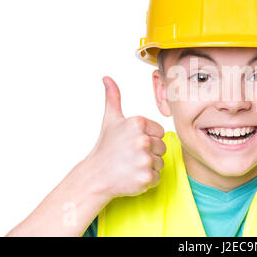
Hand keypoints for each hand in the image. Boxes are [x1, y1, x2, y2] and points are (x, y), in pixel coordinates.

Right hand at [85, 76, 165, 198]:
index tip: (132, 143)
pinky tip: (133, 176)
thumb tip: (107, 78)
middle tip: (131, 156)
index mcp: (138, 123)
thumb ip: (113, 97)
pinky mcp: (146, 177)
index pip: (160, 132)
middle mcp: (143, 140)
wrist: (94, 176)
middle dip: (149, 153)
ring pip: (160, 162)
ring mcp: (144, 159)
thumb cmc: (105, 147)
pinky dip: (147, 180)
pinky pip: (158, 177)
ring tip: (131, 166)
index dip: (148, 138)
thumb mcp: (110, 120)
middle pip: (162, 147)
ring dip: (149, 166)